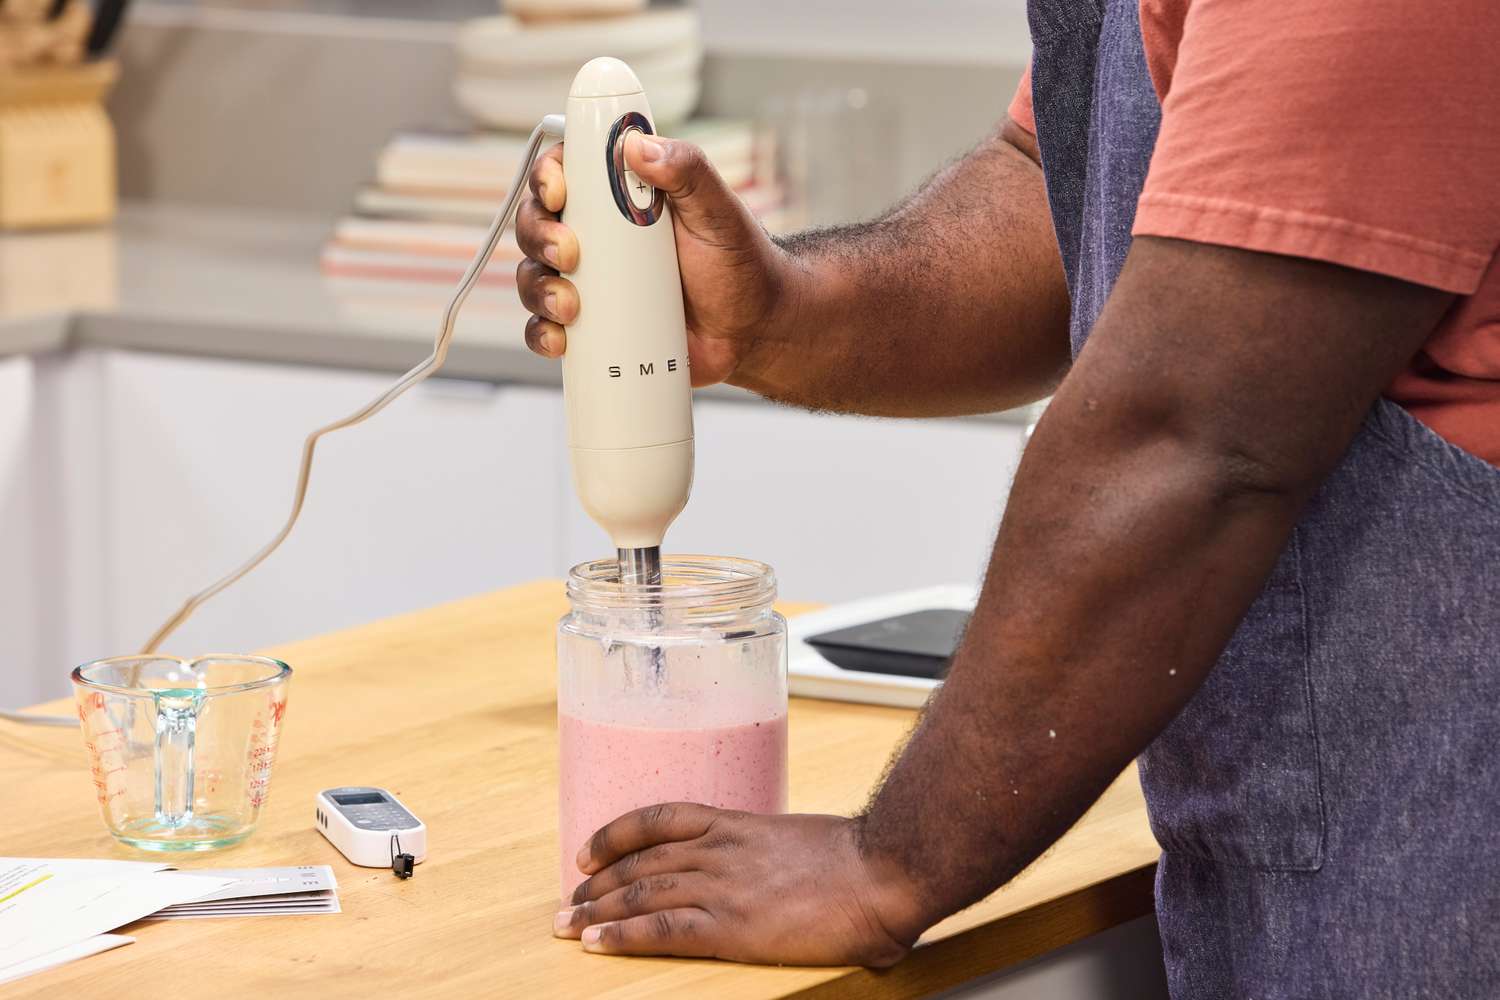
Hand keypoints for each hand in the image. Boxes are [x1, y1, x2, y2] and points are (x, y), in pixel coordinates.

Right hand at [514, 132, 795, 387]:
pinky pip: (546, 327)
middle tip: (569, 254)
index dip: (547, 174)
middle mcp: (595, 234)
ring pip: (533, 274)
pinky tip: (560, 339)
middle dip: (539, 235)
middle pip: (536, 221)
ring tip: (570, 306)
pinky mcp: (590, 326)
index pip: (566, 170)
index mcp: (619, 196)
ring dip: (537, 288)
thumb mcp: (719, 212)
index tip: (560, 192)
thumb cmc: (738, 263)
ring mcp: (589, 281)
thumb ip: (688, 171)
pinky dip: (542, 333)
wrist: (752, 330)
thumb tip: (638, 145)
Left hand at [553, 803, 922, 966]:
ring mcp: (722, 886)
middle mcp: (719, 850)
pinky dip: (623, 935)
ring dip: (597, 909)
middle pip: (640, 861)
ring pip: (641, 892)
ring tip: (567, 925)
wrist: (880, 871)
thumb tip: (774, 876)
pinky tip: (598, 943)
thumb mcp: (800, 842)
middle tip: (568, 901)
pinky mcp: (730, 925)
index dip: (617, 834)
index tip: (590, 850)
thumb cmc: (856, 861)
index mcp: (737, 825)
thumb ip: (772, 855)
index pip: (660, 819)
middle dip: (597, 883)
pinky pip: (661, 929)